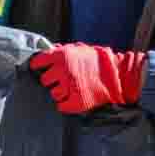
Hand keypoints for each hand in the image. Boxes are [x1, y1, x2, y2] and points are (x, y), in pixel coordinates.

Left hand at [28, 43, 146, 114]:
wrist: (116, 74)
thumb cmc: (96, 60)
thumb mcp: (78, 48)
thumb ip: (60, 51)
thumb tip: (45, 53)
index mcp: (62, 56)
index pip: (38, 62)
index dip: (39, 66)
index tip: (40, 68)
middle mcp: (63, 71)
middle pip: (44, 80)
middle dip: (52, 80)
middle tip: (61, 79)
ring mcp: (70, 87)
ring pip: (54, 94)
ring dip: (60, 92)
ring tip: (70, 89)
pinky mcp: (77, 101)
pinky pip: (61, 106)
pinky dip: (66, 104)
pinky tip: (73, 98)